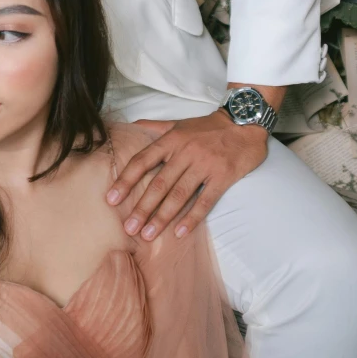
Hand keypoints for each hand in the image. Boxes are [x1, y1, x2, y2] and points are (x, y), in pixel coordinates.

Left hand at [107, 108, 268, 239]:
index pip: (143, 161)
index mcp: (171, 140)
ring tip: (148, 235)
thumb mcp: (179, 123)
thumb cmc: (208, 127)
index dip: (126, 180)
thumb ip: (154, 126)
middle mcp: (185, 152)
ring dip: (162, 217)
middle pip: (159, 184)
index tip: (111, 199)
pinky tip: (179, 233)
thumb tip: (130, 126)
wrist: (245, 123)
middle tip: (129, 228)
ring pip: (179, 195)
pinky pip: (205, 201)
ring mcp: (204, 165)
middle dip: (142, 208)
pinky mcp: (223, 176)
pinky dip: (192, 218)